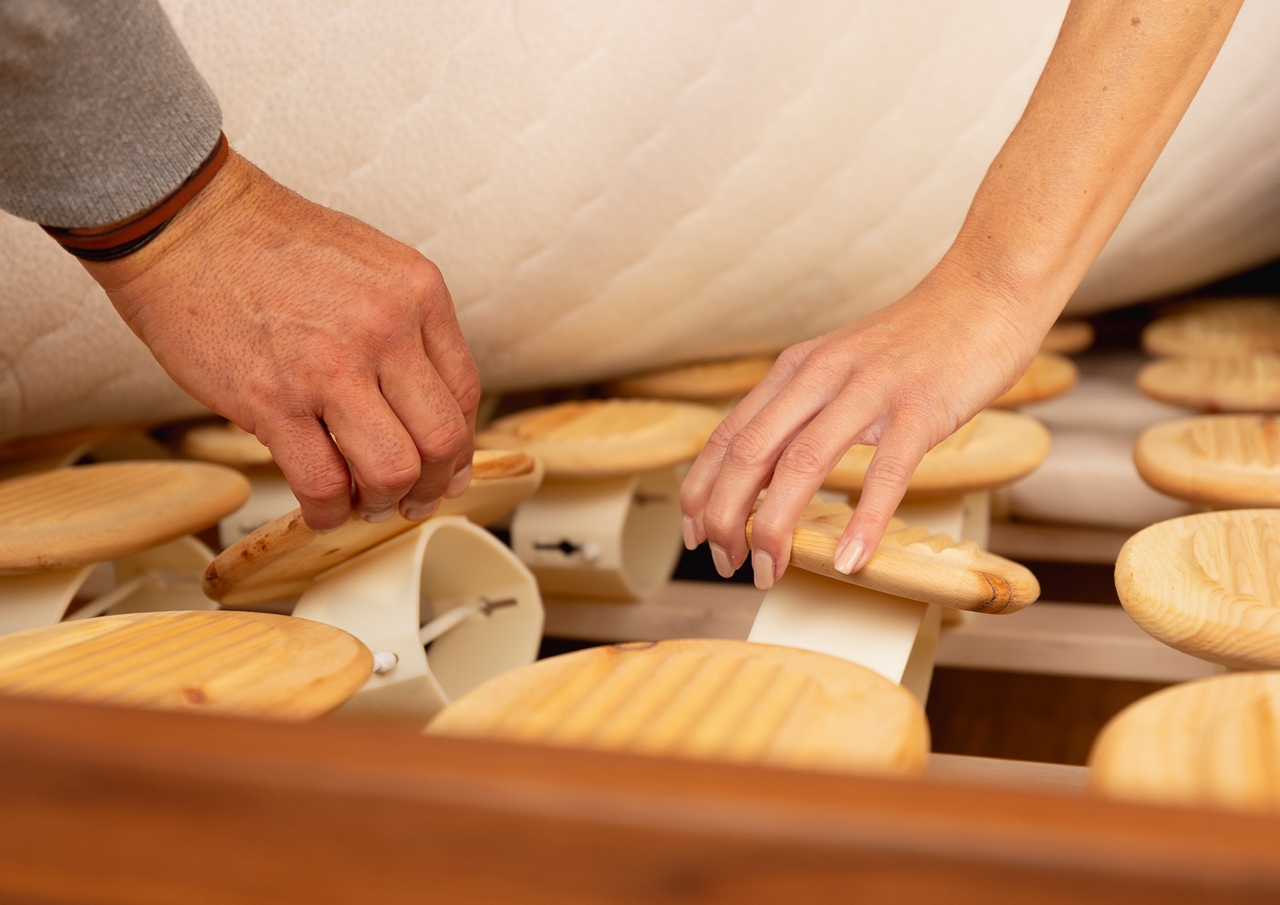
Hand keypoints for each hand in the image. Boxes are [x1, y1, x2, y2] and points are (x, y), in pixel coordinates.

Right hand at [85, 150, 480, 529]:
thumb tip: (423, 405)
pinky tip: (324, 508)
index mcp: (418, 292)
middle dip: (432, 484)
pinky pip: (323, 483)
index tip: (447, 467)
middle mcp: (386, 329)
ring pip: (393, 471)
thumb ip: (406, 326)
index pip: (464, 394)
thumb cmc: (268, 241)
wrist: (184, 220)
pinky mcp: (272, 401)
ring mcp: (330, 368)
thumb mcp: (371, 264)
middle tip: (413, 497)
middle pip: (442, 440)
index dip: (460, 446)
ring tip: (365, 501)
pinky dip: (330, 511)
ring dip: (383, 501)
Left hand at [679, 258, 1046, 589]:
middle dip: (725, 517)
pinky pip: (886, 472)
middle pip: (749, 454)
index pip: (726, 435)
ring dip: (775, 527)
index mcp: (795, 370)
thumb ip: (804, 410)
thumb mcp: (840, 368)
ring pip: (801, 464)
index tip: (692, 532)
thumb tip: (766, 472)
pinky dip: (863, 521)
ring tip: (769, 570)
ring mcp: (870, 389)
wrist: (986, 293)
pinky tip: (849, 559)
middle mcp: (820, 375)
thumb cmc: (916, 343)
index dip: (701, 490)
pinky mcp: (921, 406)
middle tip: (724, 562)